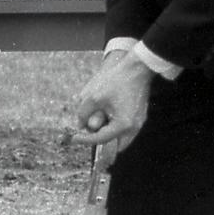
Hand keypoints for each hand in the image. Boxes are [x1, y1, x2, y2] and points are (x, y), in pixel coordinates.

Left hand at [73, 46, 154, 163]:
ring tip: (97, 124)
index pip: (101, 140)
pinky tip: (106, 117)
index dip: (85, 140)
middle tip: (89, 134)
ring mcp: (139, 122)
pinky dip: (115, 128)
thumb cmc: (116, 81)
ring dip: (109, 135)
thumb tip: (79, 126)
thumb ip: (83, 114)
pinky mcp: (140, 116)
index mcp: (123, 125)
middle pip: (115, 146)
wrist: (136, 68)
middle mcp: (134, 127)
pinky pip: (126, 130)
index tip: (74, 138)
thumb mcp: (93, 97)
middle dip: (101, 142)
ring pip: (122, 139)